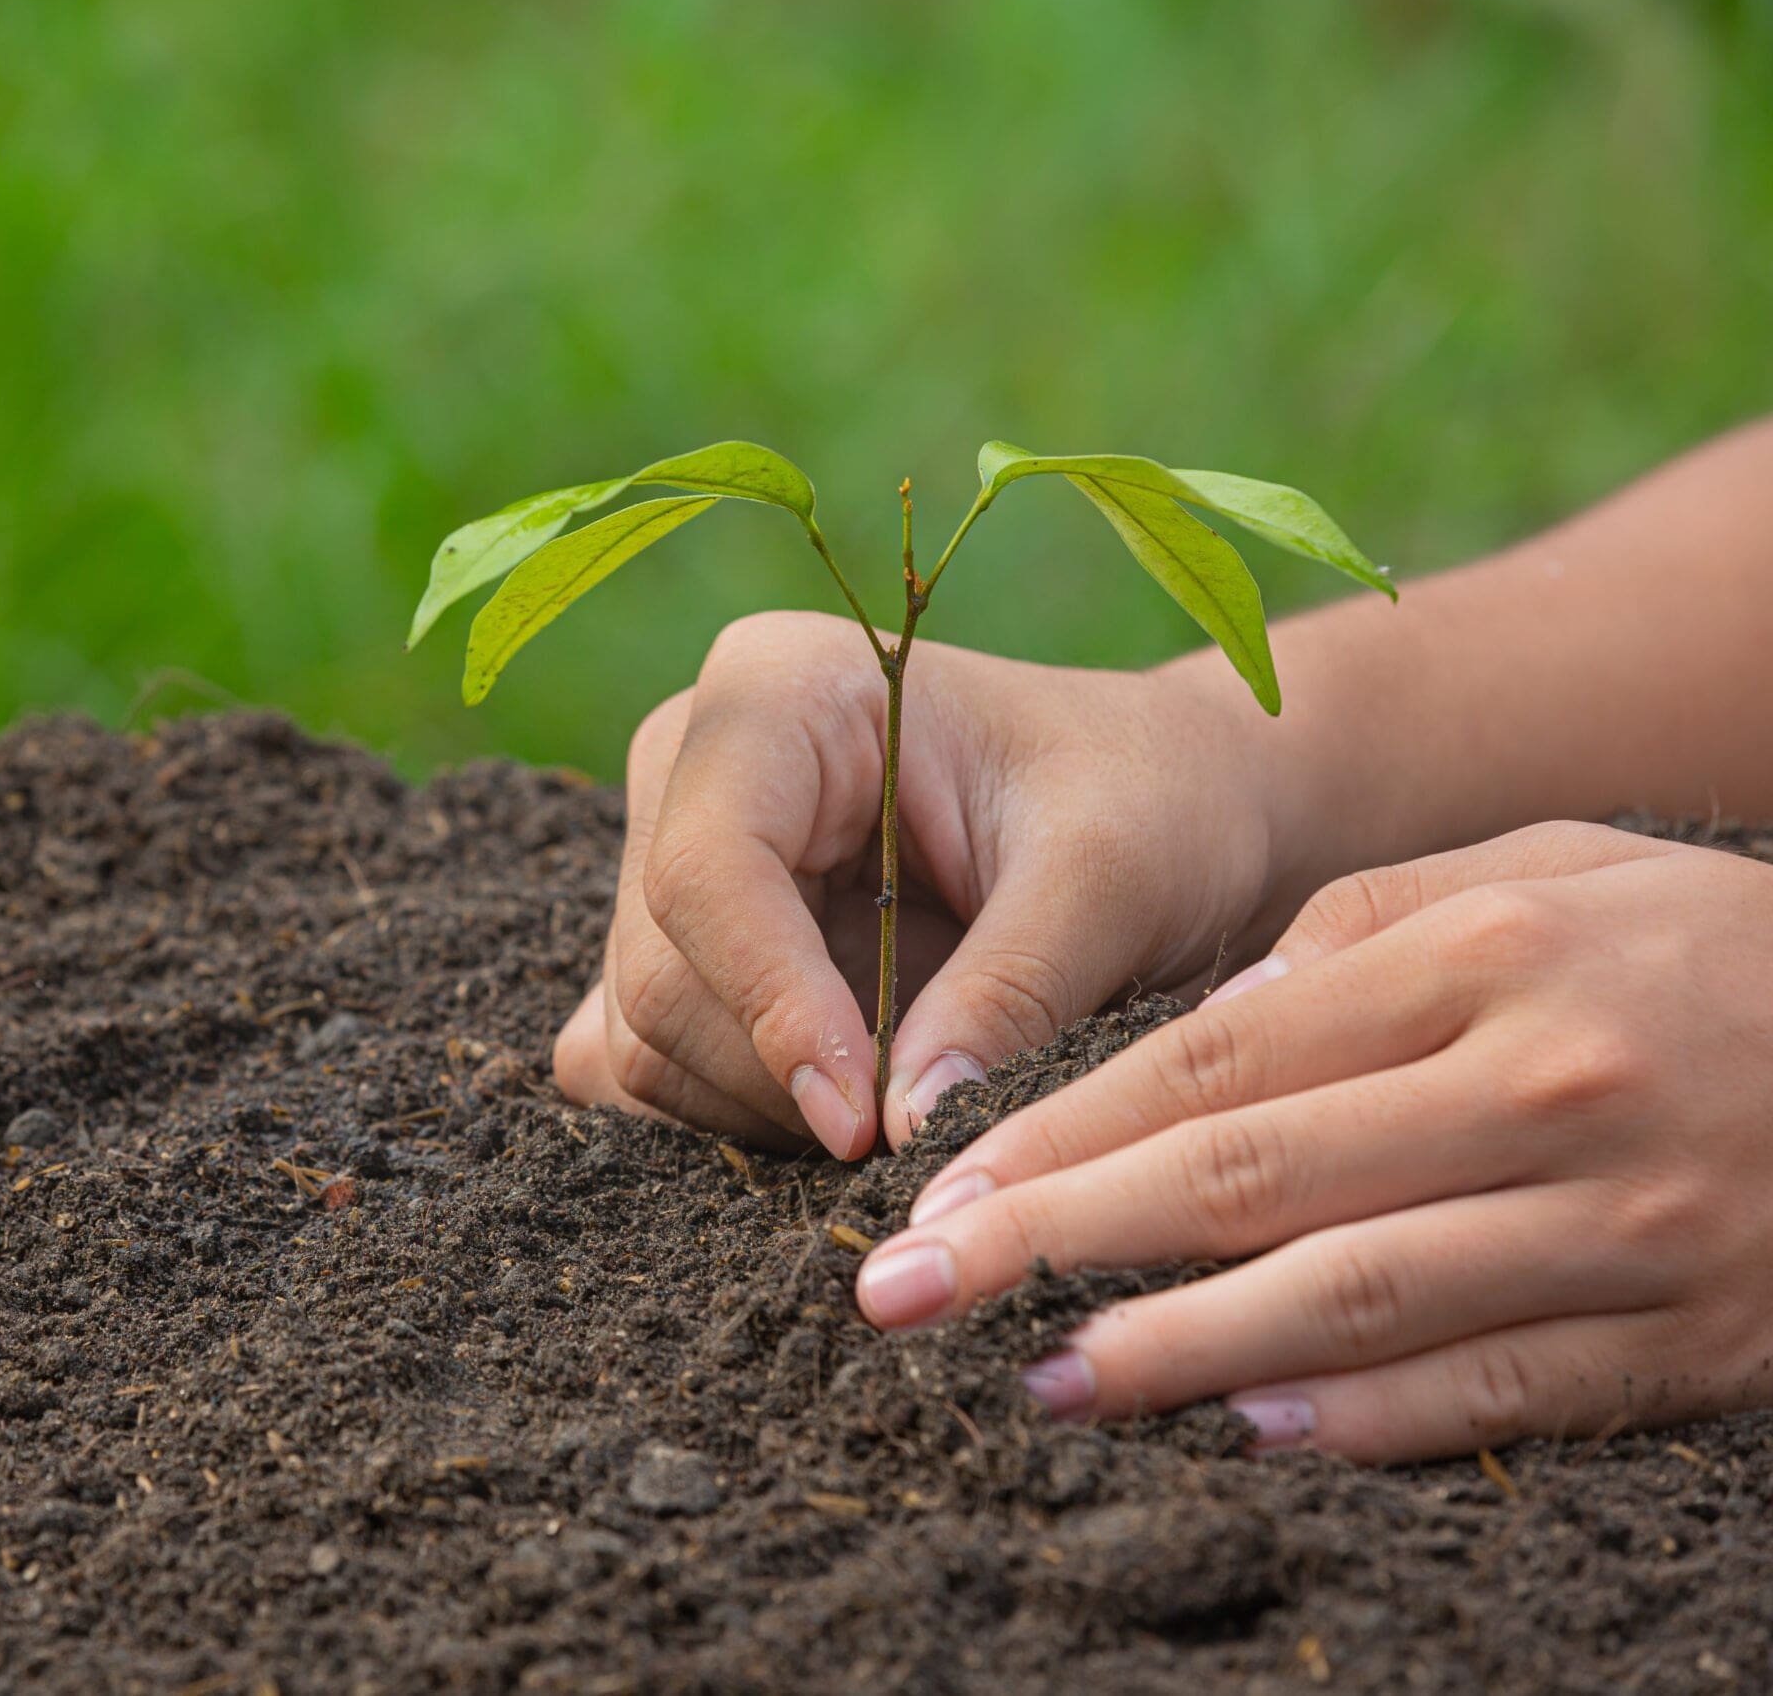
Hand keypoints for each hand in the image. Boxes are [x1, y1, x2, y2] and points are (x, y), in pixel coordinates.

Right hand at [551, 610, 1290, 1156]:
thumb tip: (906, 1124)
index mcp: (777, 692)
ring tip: (913, 1104)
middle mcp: (694, 764)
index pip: (708, 870)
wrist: (1171, 802)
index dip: (771, 1008)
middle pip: (663, 969)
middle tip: (922, 1127)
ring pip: (647, 1037)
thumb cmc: (1151, 797)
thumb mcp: (1111, 879)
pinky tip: (854, 1108)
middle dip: (784, 1077)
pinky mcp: (681, 947)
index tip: (862, 1122)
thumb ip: (1009, 992)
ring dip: (770, 1110)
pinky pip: (651, 1067)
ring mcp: (673, 858)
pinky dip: (743, 1117)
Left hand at [859, 820, 1772, 1460]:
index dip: (1061, 1131)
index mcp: (1483, 955)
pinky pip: (1492, 1391)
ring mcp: (1619, 1221)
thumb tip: (1202, 1017)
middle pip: (1247, 1175)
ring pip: (1351, 1297)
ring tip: (1039, 1379)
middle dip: (1054, 1241)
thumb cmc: (1691, 945)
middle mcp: (1540, 1085)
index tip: (938, 1188)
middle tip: (910, 1293)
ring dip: (1173, 1351)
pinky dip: (1359, 1422)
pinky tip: (1236, 1430)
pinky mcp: (1686, 1337)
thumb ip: (1361, 925)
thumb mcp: (1542, 871)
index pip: (1215, 1053)